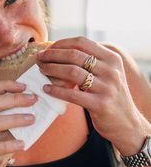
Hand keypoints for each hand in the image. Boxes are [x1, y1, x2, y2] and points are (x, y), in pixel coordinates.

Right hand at [0, 80, 35, 166]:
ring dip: (13, 119)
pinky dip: (7, 144)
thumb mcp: (0, 132)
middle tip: (32, 100)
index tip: (24, 86)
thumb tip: (30, 103)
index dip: (5, 86)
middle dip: (13, 99)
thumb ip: (7, 117)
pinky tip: (21, 144)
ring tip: (31, 119)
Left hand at [37, 36, 147, 153]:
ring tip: (42, 70)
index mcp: (112, 58)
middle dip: (52, 55)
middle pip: (74, 55)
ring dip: (52, 69)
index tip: (48, 47)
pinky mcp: (101, 105)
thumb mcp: (107, 73)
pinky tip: (46, 89)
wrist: (127, 124)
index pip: (82, 42)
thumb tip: (59, 50)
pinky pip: (72, 94)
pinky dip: (56, 90)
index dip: (62, 43)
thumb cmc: (110, 95)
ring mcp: (107, 87)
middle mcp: (111, 70)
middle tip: (40, 58)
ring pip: (72, 71)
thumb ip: (91, 61)